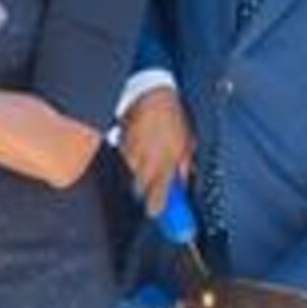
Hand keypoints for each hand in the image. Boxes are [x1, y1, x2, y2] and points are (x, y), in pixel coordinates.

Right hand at [120, 86, 193, 206]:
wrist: (151, 96)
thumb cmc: (171, 117)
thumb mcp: (187, 143)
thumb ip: (184, 168)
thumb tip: (182, 184)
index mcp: (165, 165)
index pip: (156, 199)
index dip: (155, 208)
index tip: (155, 211)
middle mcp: (146, 164)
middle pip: (138, 191)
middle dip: (144, 192)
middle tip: (151, 186)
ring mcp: (131, 156)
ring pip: (128, 177)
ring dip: (136, 175)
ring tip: (145, 162)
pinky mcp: (120, 147)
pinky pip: (122, 162)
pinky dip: (128, 161)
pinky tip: (136, 150)